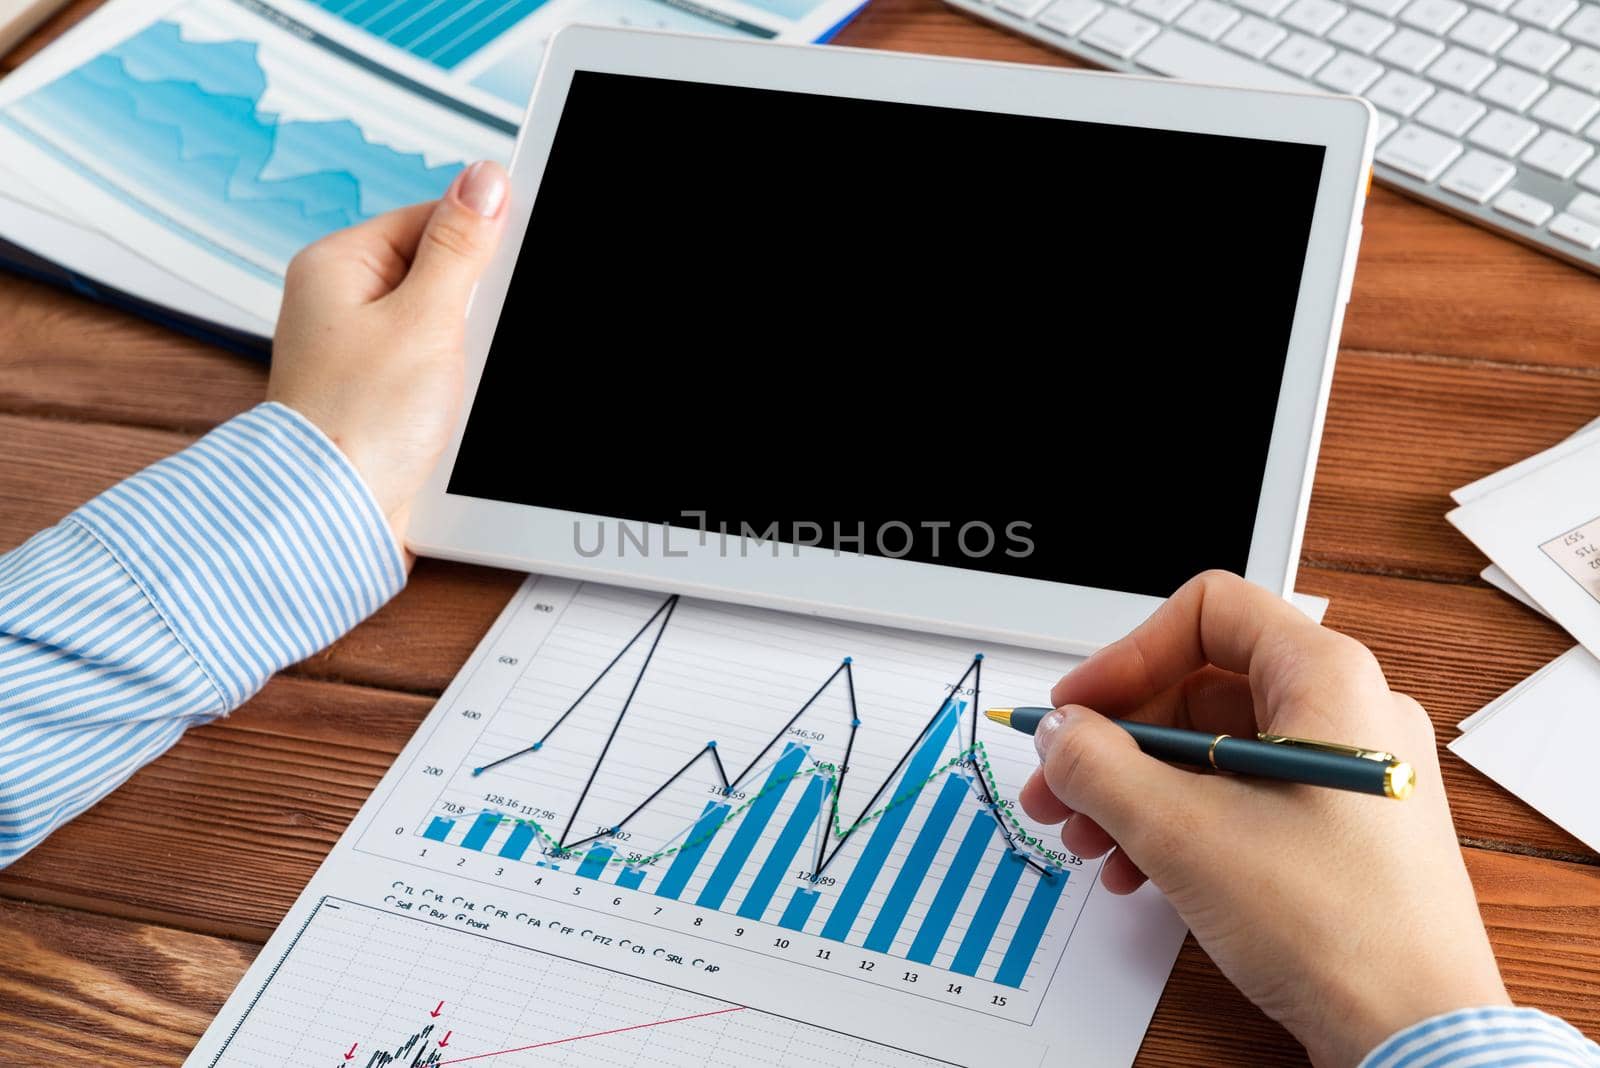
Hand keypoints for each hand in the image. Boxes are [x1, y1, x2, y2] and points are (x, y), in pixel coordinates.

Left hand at [267, 160, 509, 546]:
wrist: (335, 513)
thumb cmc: (357, 423)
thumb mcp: (425, 318)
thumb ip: (459, 247)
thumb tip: (484, 180)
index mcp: (336, 266)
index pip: (427, 219)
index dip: (476, 241)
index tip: (504, 266)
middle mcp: (340, 305)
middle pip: (438, 274)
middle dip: (471, 306)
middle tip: (468, 337)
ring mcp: (360, 353)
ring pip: (443, 326)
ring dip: (466, 353)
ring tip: (451, 385)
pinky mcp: (381, 397)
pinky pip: (436, 370)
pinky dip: (455, 386)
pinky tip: (452, 408)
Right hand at [1020, 571, 1508, 1066]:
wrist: (1415, 1032)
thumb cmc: (1336, 926)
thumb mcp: (1178, 828)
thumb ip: (1096, 763)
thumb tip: (1059, 732)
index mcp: (1327, 678)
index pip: (1207, 612)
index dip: (1126, 655)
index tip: (1076, 707)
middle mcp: (1348, 713)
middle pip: (1200, 687)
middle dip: (1115, 740)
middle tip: (1058, 785)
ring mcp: (1350, 773)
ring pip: (1215, 750)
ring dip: (1136, 789)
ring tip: (1087, 839)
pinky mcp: (1344, 829)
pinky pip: (1244, 796)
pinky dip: (1181, 822)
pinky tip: (1137, 871)